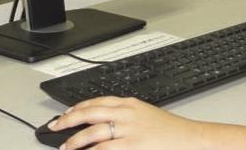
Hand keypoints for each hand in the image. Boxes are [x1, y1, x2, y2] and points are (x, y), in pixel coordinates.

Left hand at [48, 96, 199, 149]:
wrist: (190, 139)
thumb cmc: (171, 131)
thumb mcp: (147, 116)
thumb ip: (126, 116)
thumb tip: (105, 123)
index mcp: (130, 104)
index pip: (97, 101)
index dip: (78, 107)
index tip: (66, 113)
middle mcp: (127, 113)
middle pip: (90, 112)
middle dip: (68, 119)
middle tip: (55, 126)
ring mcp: (129, 130)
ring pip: (93, 132)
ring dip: (75, 140)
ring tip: (65, 146)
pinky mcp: (132, 145)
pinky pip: (104, 149)